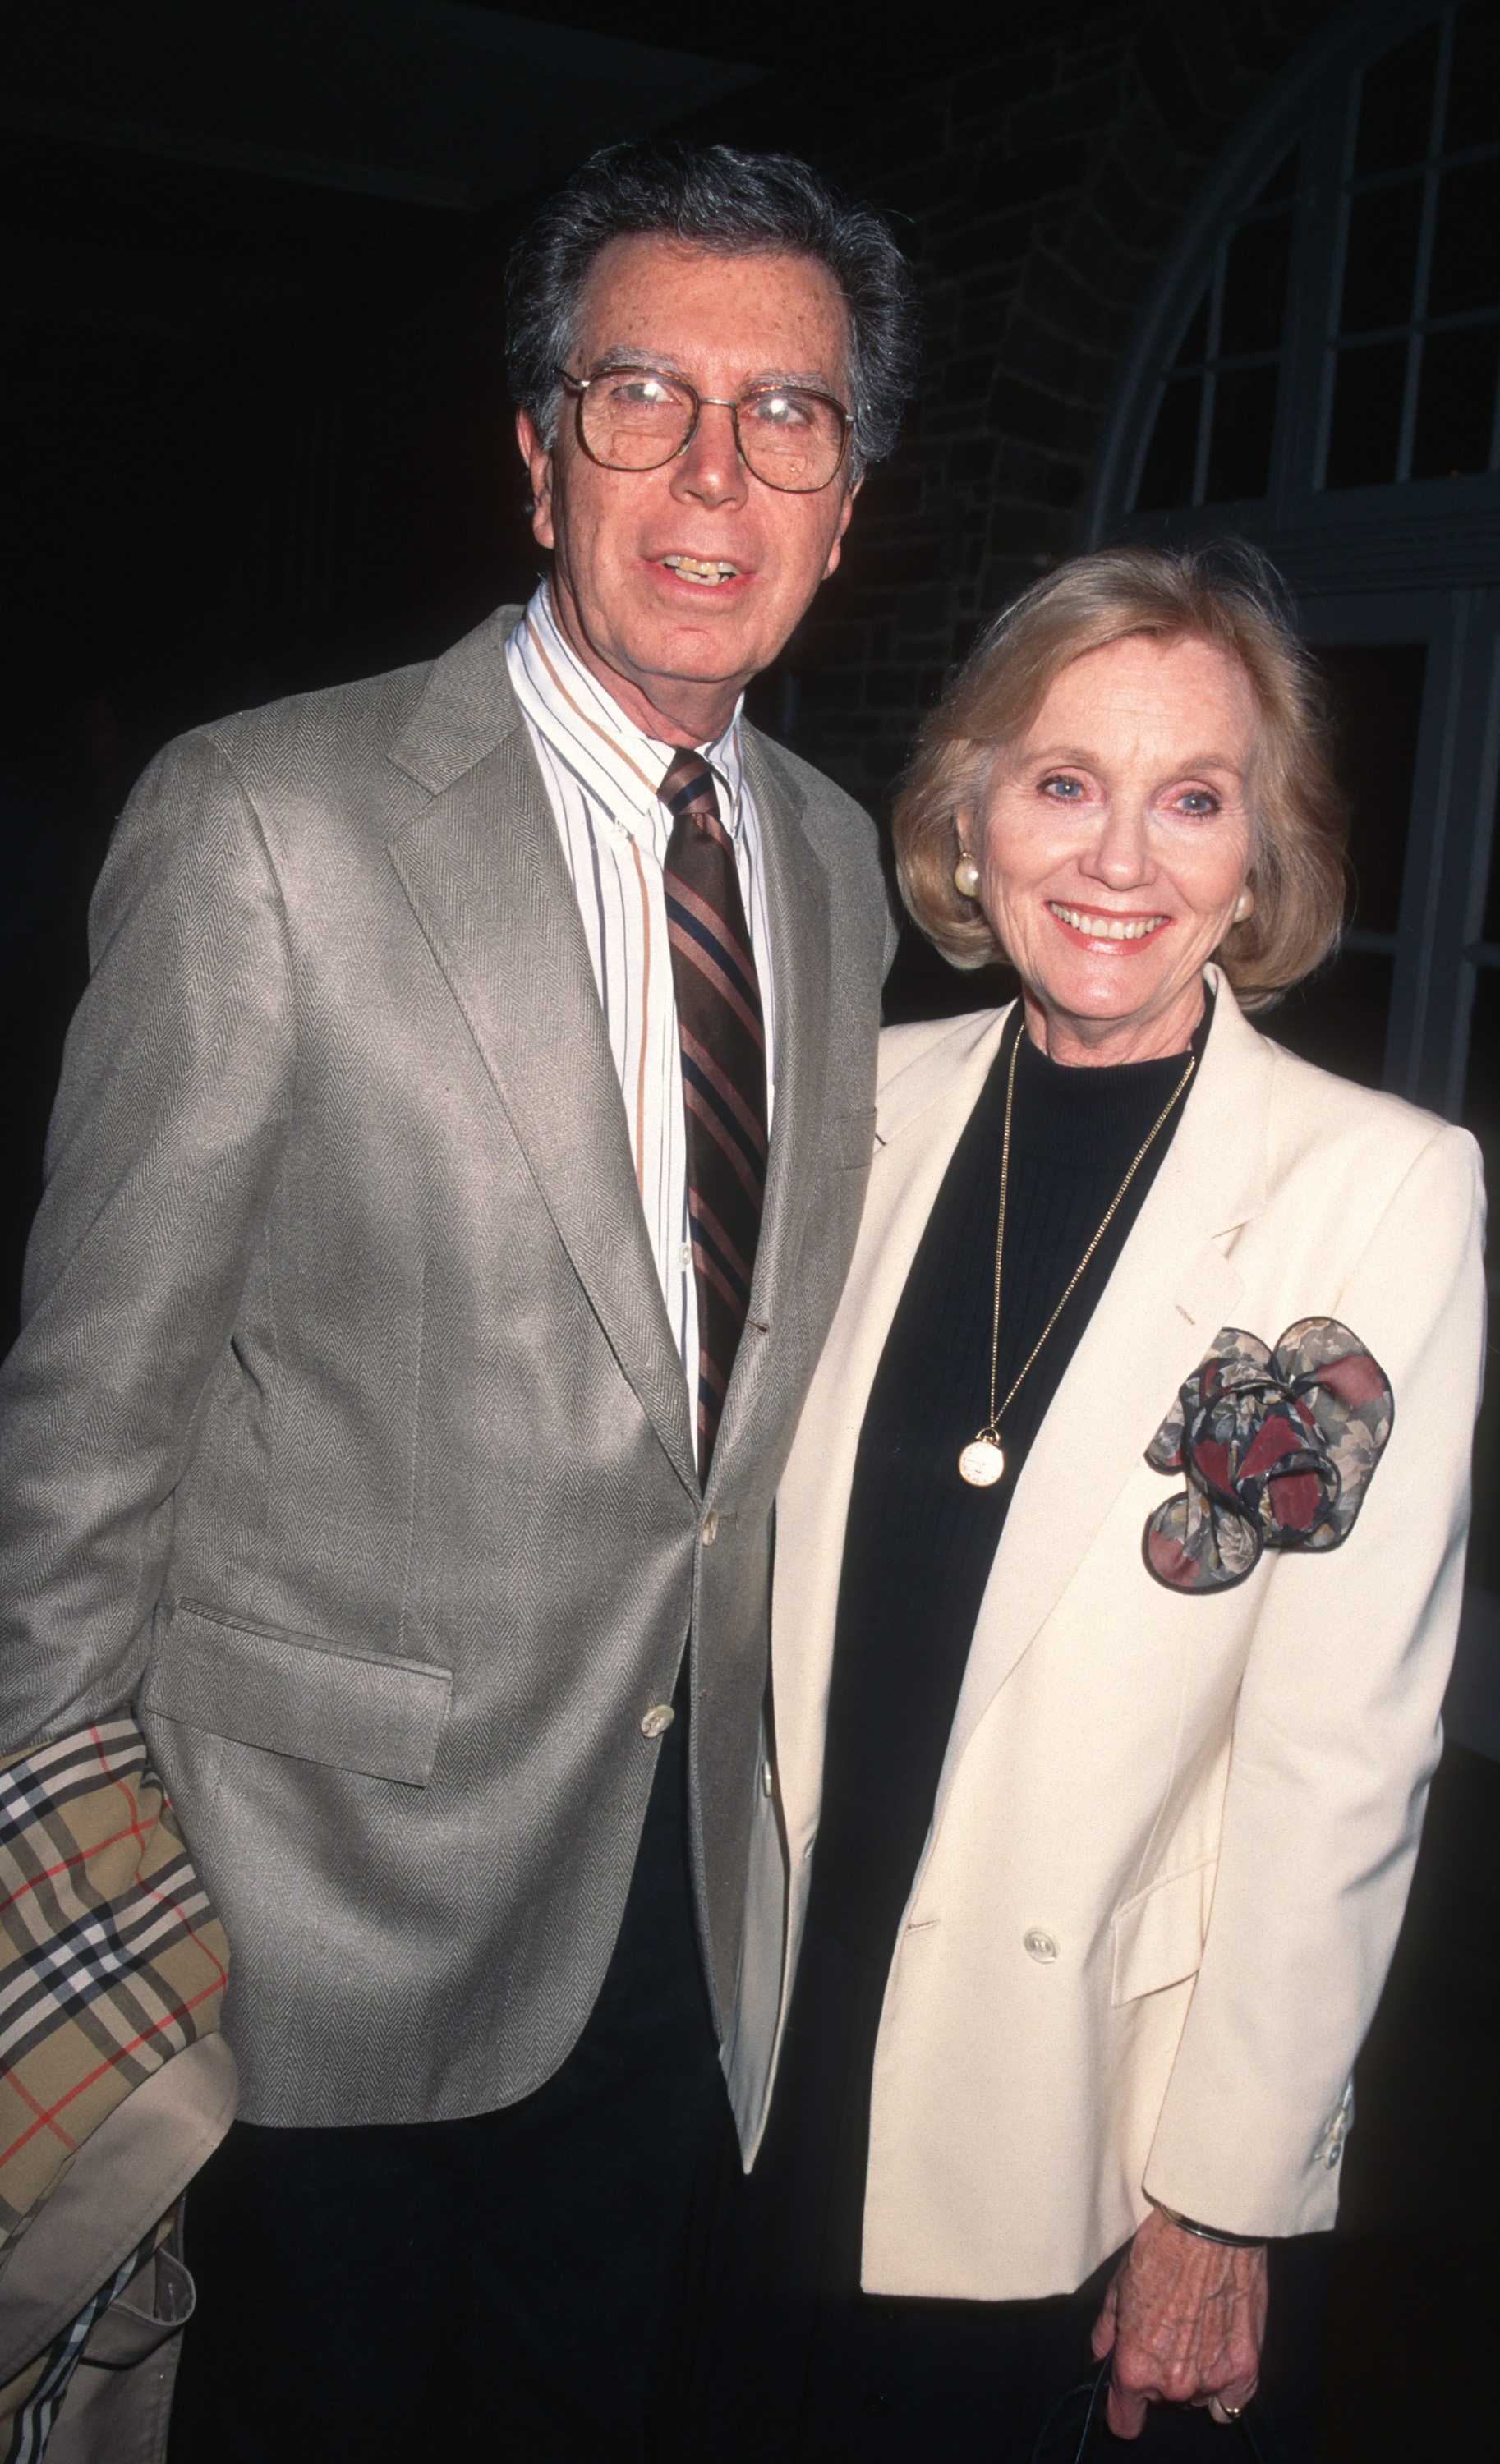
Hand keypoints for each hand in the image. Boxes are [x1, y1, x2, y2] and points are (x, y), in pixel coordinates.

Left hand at [1089, 2205, 1267, 2437]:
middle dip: (1160, 2375)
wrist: (1210, 2229)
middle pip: (1162, 2401)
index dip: (1124, 2409)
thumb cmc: (1160, 2252)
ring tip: (1197, 2330)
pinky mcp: (1247, 2371)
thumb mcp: (1118, 2288)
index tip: (1128, 2396)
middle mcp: (1174, 2385)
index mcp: (1136, 2367)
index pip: (1125, 2422)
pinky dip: (1226, 2386)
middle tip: (1168, 2332)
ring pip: (1197, 2397)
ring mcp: (1213, 2381)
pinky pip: (1231, 2401)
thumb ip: (1105, 2334)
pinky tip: (1220, 2352)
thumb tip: (1099, 2358)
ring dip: (1195, 2376)